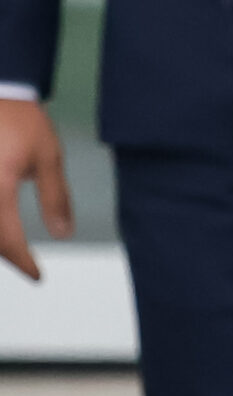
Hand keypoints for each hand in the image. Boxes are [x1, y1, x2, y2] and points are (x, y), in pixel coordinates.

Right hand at [0, 99, 72, 281]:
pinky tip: (3, 226)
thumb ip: (55, 199)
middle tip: (25, 263)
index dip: (23, 263)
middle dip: (6, 254)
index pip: (8, 241)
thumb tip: (64, 233)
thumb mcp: (48, 158)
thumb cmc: (21, 120)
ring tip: (13, 248)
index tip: (37, 275)